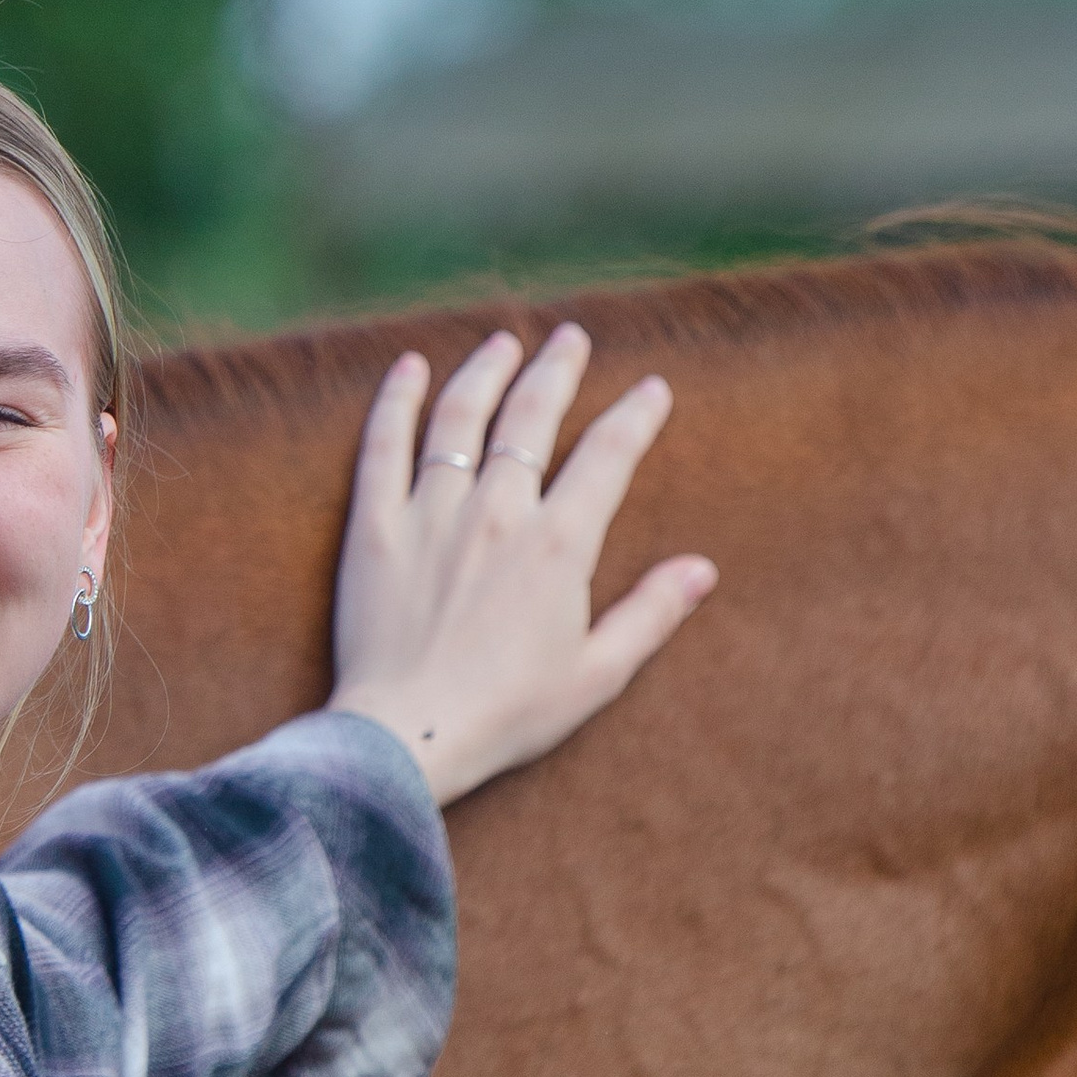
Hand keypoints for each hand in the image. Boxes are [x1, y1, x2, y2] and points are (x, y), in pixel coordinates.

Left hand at [329, 324, 714, 806]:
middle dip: (557, 369)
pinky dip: (396, 400)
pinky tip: (407, 367)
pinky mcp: (374, 527)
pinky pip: (382, 446)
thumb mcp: (597, 675)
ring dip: (484, 371)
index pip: (606, 456)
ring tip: (502, 342)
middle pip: (531, 417)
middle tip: (571, 339)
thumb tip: (702, 569)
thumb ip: (651, 614)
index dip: (635, 415)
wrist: (406, 737)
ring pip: (460, 417)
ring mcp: (430, 513)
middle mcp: (496, 512)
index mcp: (558, 545)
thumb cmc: (507, 715)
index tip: (652, 388)